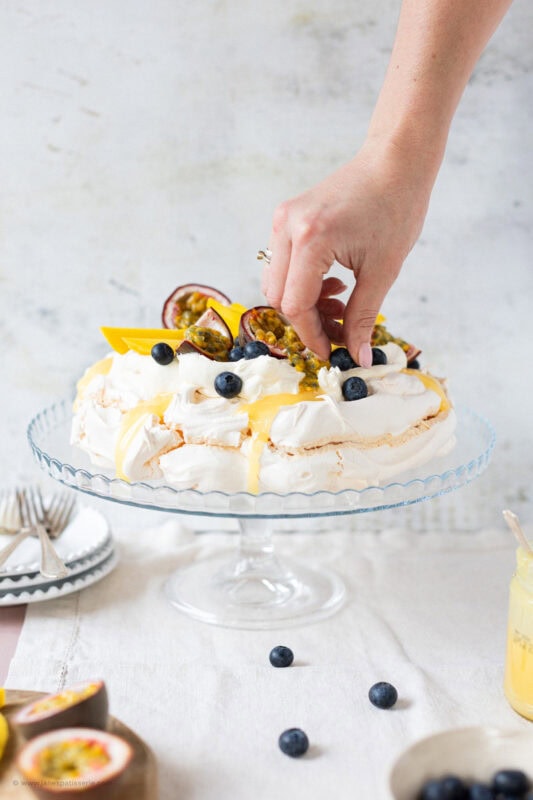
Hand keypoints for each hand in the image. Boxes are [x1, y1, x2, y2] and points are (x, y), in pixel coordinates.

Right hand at [261, 139, 432, 363]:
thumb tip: (357, 356)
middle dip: (307, 321)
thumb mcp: (383, 270)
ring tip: (340, 301)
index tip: (332, 352)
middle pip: (278, 297)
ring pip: (276, 282)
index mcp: (311, 239)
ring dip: (303, 303)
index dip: (312, 335)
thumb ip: (363, 316)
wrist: (396, 162)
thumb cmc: (396, 207)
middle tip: (339, 329)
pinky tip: (332, 281)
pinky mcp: (287, 217)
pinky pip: (282, 263)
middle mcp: (288, 227)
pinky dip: (302, 282)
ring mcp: (283, 219)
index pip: (295, 305)